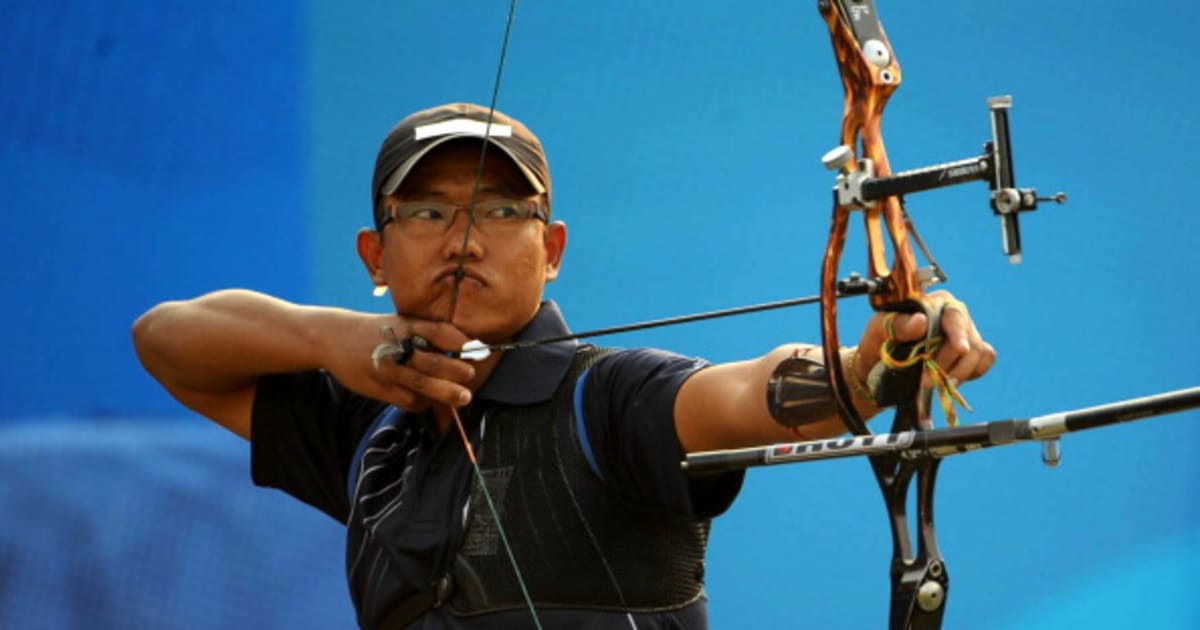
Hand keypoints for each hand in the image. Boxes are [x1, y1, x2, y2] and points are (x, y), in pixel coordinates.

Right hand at [325, 312, 476, 410]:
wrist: (333, 338)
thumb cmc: (375, 330)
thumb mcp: (398, 322)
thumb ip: (425, 334)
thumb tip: (462, 347)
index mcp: (405, 326)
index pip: (439, 332)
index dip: (460, 341)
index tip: (476, 348)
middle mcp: (397, 348)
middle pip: (433, 362)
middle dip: (456, 371)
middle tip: (469, 375)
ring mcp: (388, 370)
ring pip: (422, 386)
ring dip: (446, 393)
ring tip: (464, 397)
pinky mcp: (380, 388)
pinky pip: (408, 400)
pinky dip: (423, 402)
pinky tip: (429, 400)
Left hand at [852, 290, 995, 397]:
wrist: (877, 366)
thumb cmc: (878, 342)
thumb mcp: (878, 331)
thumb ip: (897, 324)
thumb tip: (921, 321)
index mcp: (933, 303)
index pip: (954, 314)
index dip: (958, 332)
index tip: (960, 349)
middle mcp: (953, 316)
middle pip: (968, 339)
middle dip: (948, 363)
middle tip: (925, 381)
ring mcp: (964, 335)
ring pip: (979, 353)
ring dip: (958, 373)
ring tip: (936, 383)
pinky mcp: (969, 354)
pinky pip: (983, 362)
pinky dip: (970, 374)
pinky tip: (950, 380)